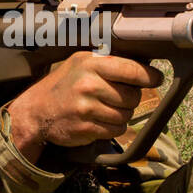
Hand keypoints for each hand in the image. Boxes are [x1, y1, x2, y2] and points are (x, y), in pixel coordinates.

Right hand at [9, 52, 162, 161]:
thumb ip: (108, 62)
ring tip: (106, 109)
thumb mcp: (81, 63)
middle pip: (132, 96)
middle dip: (131, 98)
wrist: (36, 111)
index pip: (131, 69)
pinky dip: (113, 127)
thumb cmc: (64, 85)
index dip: (149, 76)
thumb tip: (144, 65)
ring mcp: (86, 108)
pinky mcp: (86, 128)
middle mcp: (88, 85)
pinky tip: (100, 120)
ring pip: (126, 115)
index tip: (156, 78)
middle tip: (120, 96)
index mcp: (90, 64)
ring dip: (122, 114)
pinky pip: (115, 130)